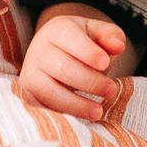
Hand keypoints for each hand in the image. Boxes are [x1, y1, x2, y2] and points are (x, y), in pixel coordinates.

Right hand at [16, 9, 131, 119]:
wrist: (56, 51)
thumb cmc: (82, 43)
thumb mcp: (98, 33)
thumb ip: (111, 36)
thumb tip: (118, 47)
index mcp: (57, 30)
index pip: (69, 37)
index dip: (87, 51)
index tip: (106, 63)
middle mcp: (39, 50)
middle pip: (61, 67)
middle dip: (89, 81)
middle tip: (111, 89)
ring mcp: (30, 73)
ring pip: (49, 91)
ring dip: (76, 104)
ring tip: (98, 111)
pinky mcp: (28, 94)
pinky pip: (42, 107)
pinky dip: (63, 114)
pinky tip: (81, 116)